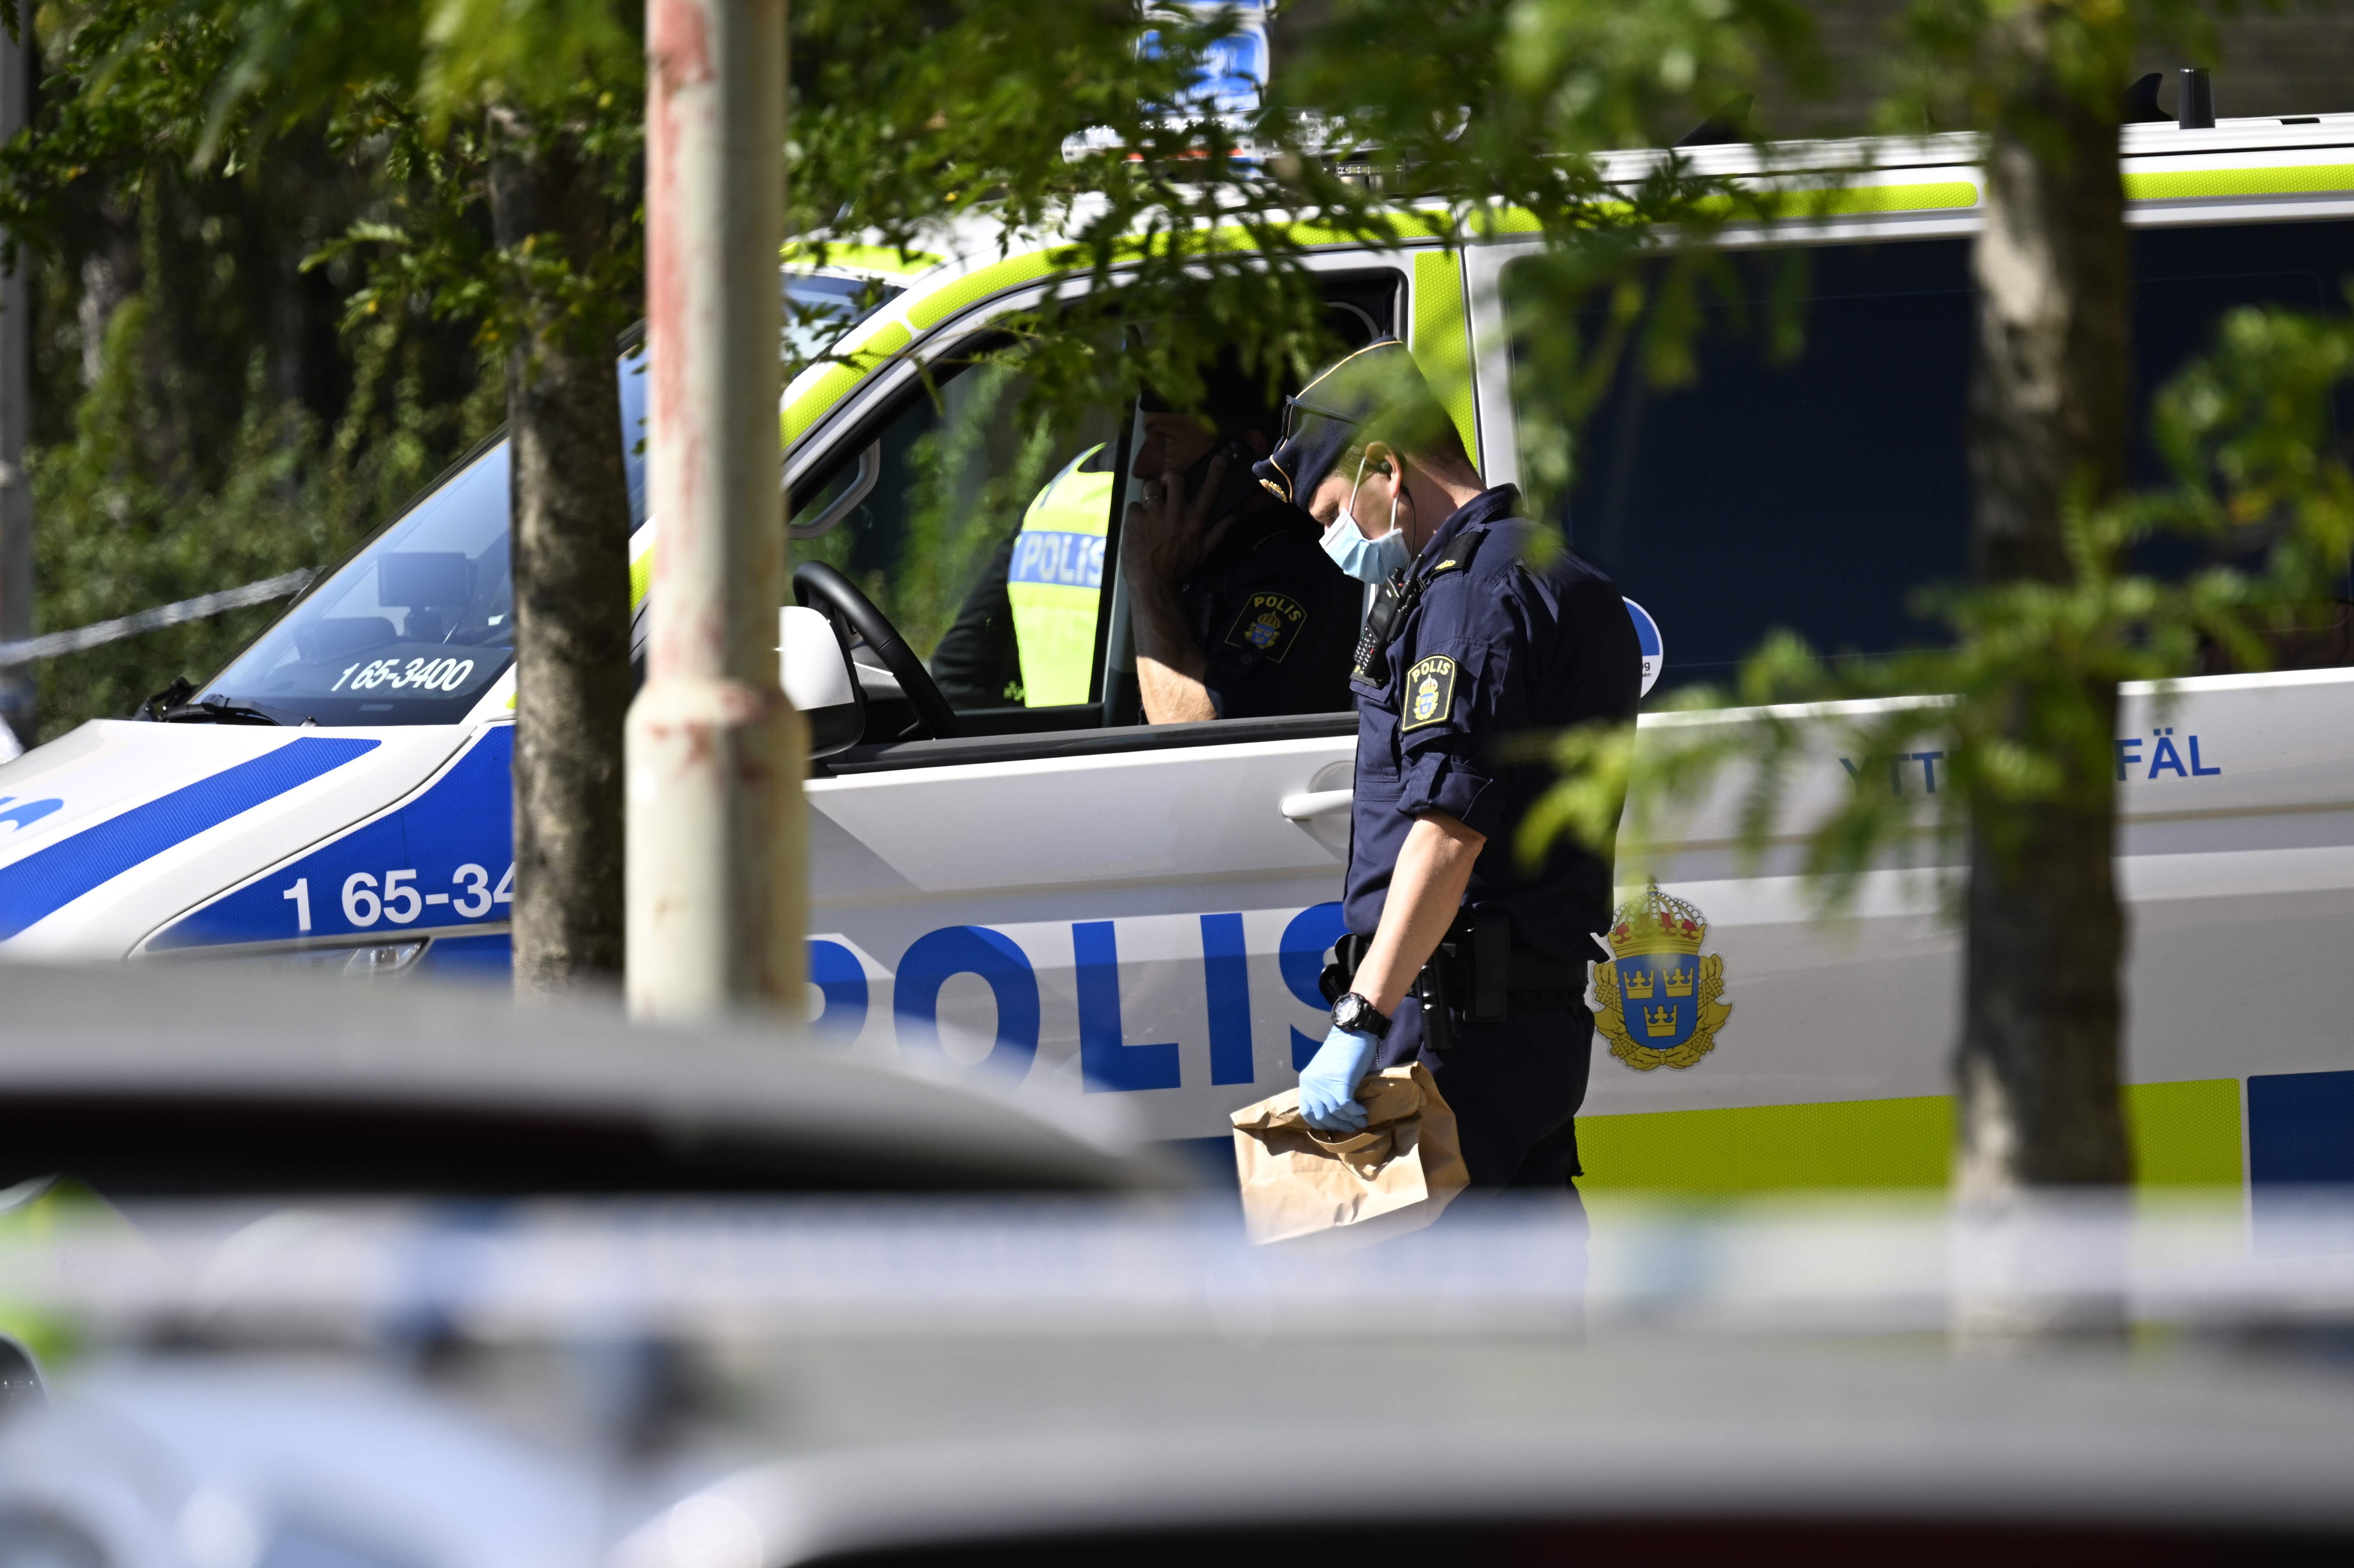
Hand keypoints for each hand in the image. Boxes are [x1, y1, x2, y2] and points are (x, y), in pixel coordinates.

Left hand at [1122, 455, 1236, 593]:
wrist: (1151, 582)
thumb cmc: (1178, 569)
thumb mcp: (1203, 554)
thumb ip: (1218, 533)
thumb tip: (1233, 518)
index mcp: (1194, 521)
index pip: (1208, 491)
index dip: (1215, 473)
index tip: (1219, 459)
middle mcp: (1175, 512)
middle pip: (1175, 478)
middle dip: (1170, 477)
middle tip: (1166, 486)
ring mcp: (1154, 513)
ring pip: (1151, 486)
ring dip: (1151, 493)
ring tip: (1150, 505)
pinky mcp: (1135, 518)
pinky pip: (1135, 504)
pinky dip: (1136, 513)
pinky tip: (1138, 525)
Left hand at [1297, 1025, 1378, 1132]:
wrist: (1353, 1033)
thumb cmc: (1342, 1050)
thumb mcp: (1325, 1070)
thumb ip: (1323, 1087)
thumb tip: (1332, 1111)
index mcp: (1305, 1081)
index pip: (1306, 1112)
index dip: (1320, 1123)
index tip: (1332, 1126)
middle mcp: (1311, 1085)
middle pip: (1322, 1116)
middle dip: (1337, 1125)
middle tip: (1350, 1127)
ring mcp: (1324, 1085)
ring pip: (1336, 1113)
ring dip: (1350, 1121)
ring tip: (1361, 1121)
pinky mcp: (1340, 1084)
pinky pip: (1347, 1107)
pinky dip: (1356, 1113)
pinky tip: (1363, 1112)